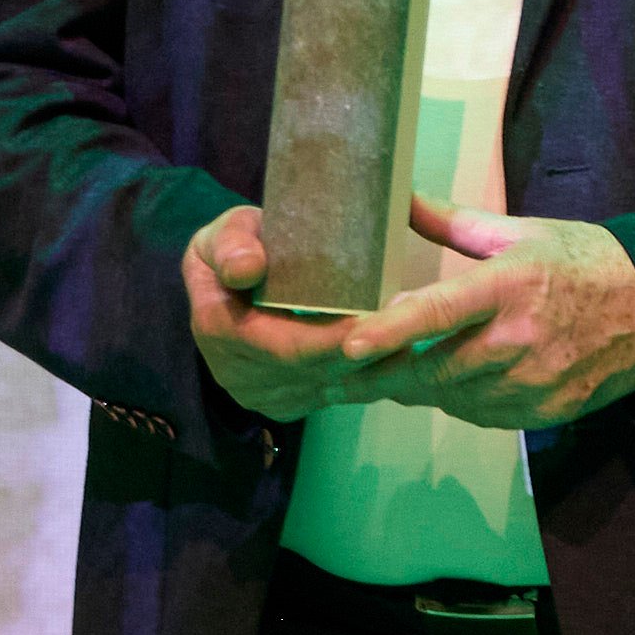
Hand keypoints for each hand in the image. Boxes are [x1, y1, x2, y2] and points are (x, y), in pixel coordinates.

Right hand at [185, 203, 429, 423]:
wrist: (232, 282)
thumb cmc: (240, 245)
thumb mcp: (229, 230)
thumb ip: (233, 243)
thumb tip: (246, 269)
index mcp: (218, 326)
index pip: (288, 345)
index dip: (336, 338)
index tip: (382, 319)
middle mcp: (234, 372)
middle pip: (315, 371)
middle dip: (367, 352)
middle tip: (416, 327)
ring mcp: (258, 395)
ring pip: (330, 389)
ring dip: (375, 370)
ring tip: (416, 339)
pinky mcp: (283, 404)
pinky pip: (333, 398)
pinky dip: (368, 381)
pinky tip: (399, 359)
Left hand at [329, 197, 634, 429]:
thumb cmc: (586, 262)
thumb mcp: (522, 232)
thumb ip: (454, 222)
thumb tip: (400, 200)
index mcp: (512, 284)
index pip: (440, 311)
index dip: (391, 331)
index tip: (350, 345)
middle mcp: (521, 339)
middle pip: (431, 371)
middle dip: (384, 373)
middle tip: (344, 372)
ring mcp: (535, 383)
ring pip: (450, 398)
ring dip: (423, 386)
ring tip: (406, 369)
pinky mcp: (545, 412)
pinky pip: (480, 415)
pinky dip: (460, 400)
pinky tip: (461, 380)